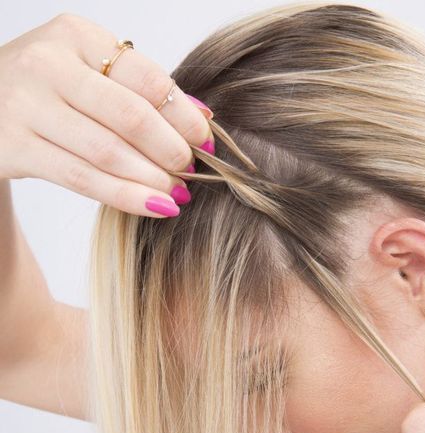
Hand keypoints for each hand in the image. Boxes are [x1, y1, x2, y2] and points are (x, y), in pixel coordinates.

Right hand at [0, 13, 212, 216]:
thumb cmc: (47, 90)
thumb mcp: (86, 71)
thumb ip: (138, 89)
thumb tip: (201, 117)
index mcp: (75, 35)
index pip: (146, 78)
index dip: (183, 114)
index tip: (206, 140)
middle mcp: (48, 65)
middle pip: (130, 116)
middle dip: (171, 150)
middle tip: (191, 172)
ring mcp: (27, 106)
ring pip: (107, 152)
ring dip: (151, 179)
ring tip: (176, 194)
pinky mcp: (15, 147)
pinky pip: (83, 179)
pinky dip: (125, 196)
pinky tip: (153, 206)